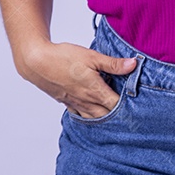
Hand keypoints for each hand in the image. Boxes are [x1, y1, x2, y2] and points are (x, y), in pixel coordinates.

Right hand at [20, 40, 136, 118]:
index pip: (116, 105)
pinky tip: (93, 114)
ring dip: (105, 118)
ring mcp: (75, 103)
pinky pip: (80, 114)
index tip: (138, 106)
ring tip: (115, 117)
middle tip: (129, 113)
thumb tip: (133, 64)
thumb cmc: (63, 57)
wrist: (37, 62)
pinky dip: (89, 116)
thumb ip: (112, 64)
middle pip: (106, 115)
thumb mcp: (92, 56)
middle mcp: (86, 100)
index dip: (128, 106)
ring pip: (94, 117)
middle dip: (118, 115)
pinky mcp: (66, 101)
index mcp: (95, 90)